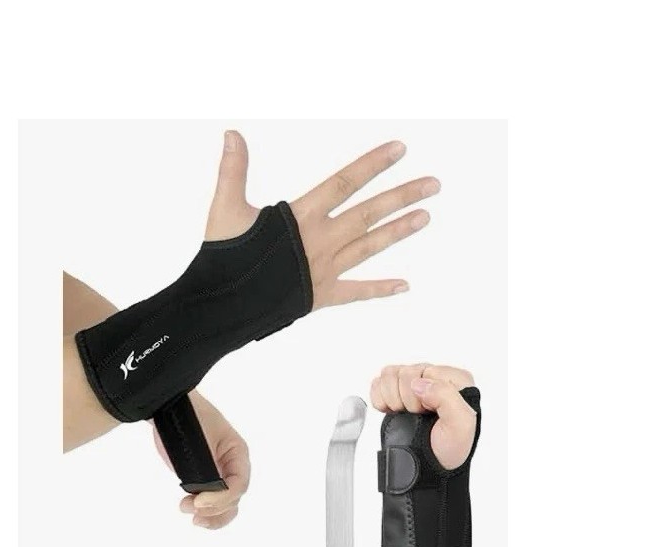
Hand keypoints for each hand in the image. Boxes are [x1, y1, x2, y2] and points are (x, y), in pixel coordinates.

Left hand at [153, 392, 249, 529]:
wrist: (170, 408)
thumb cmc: (188, 417)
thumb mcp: (200, 439)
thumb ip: (206, 465)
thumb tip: (204, 491)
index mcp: (237, 452)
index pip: (239, 484)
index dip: (221, 498)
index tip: (198, 501)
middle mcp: (233, 466)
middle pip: (234, 499)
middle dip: (214, 508)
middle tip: (189, 507)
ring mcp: (221, 475)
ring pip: (228, 506)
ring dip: (212, 516)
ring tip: (190, 515)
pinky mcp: (206, 481)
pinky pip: (216, 504)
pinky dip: (209, 514)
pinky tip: (196, 517)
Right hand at [205, 130, 439, 307]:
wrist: (222, 305)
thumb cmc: (222, 258)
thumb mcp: (225, 208)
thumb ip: (233, 170)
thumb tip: (232, 133)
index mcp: (300, 218)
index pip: (343, 183)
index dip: (372, 164)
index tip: (400, 149)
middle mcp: (319, 242)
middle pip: (368, 214)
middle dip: (402, 196)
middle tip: (433, 184)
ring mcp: (323, 270)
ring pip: (368, 247)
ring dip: (398, 231)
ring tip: (426, 216)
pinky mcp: (320, 296)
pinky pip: (355, 292)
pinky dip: (379, 289)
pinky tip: (404, 285)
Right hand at [370, 364, 476, 469]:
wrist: (429, 467)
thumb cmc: (449, 447)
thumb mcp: (461, 425)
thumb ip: (446, 397)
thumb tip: (419, 383)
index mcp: (455, 381)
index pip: (426, 370)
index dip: (422, 394)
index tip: (427, 412)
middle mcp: (434, 378)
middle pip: (405, 372)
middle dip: (406, 398)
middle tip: (417, 415)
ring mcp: (413, 384)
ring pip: (389, 373)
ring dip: (392, 397)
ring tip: (405, 413)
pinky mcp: (394, 392)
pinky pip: (377, 382)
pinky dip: (379, 398)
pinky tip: (391, 410)